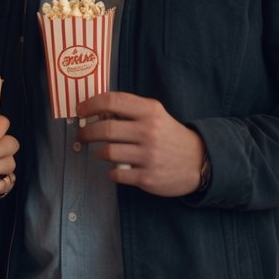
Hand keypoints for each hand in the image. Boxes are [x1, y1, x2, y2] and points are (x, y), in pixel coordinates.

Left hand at [77, 91, 204, 196]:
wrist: (198, 161)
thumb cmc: (169, 135)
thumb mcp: (155, 114)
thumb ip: (130, 109)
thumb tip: (96, 110)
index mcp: (150, 111)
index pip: (112, 101)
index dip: (90, 104)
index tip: (81, 110)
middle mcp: (149, 131)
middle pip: (105, 129)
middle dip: (86, 131)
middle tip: (82, 134)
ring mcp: (148, 156)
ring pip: (108, 152)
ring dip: (98, 152)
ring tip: (100, 151)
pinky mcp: (147, 177)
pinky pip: (116, 174)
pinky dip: (111, 171)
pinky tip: (115, 168)